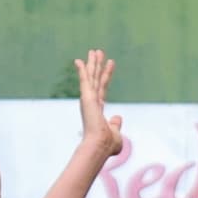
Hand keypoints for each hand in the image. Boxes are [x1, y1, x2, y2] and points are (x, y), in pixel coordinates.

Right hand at [72, 51, 123, 171]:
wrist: (100, 146)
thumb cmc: (107, 145)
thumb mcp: (116, 133)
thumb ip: (116, 124)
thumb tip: (117, 117)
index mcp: (97, 110)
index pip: (102, 88)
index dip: (106, 75)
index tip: (109, 63)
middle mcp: (92, 103)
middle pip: (95, 79)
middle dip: (96, 65)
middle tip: (97, 52)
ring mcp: (89, 100)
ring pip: (91, 77)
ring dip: (92, 63)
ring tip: (94, 51)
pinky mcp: (87, 98)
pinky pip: (85, 81)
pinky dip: (82, 70)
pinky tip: (79, 60)